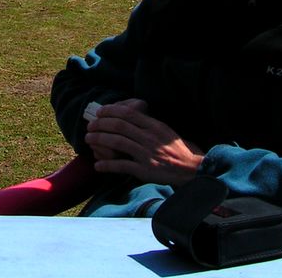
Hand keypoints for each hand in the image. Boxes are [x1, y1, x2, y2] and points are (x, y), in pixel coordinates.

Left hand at [85, 100, 203, 185]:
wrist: (192, 170)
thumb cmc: (179, 150)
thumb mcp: (166, 131)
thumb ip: (149, 124)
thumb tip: (131, 116)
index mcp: (155, 126)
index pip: (128, 113)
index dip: (110, 111)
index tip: (100, 112)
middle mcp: (150, 138)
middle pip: (119, 126)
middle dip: (101, 124)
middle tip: (90, 126)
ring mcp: (147, 154)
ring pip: (117, 142)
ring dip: (99, 140)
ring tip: (89, 140)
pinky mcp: (145, 170)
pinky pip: (122, 166)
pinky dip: (107, 165)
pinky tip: (98, 166)